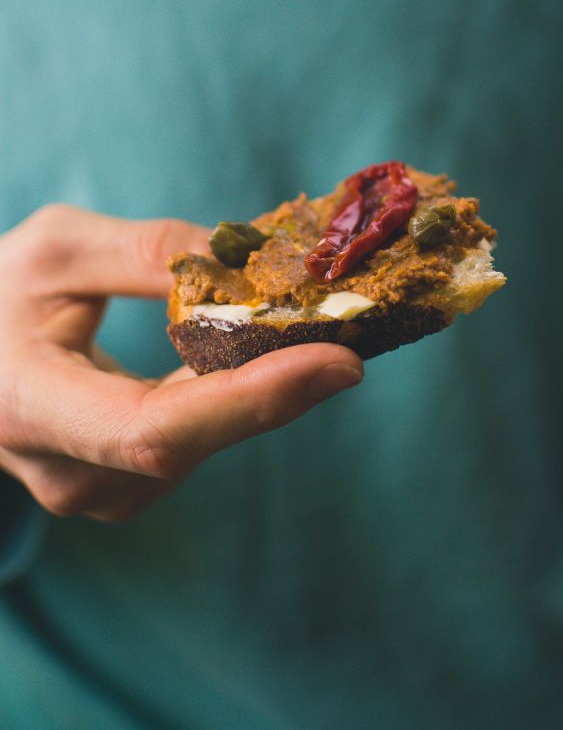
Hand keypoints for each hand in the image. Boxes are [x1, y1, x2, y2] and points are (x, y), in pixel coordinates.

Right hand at [0, 205, 362, 521]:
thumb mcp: (57, 251)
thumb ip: (147, 253)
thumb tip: (249, 263)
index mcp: (31, 406)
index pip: (153, 428)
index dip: (252, 399)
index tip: (338, 360)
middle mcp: (64, 472)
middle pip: (196, 442)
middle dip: (281, 387)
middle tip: (351, 333)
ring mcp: (93, 492)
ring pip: (204, 445)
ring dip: (264, 390)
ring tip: (310, 333)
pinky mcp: (122, 488)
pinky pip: (197, 444)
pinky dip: (237, 399)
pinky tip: (258, 356)